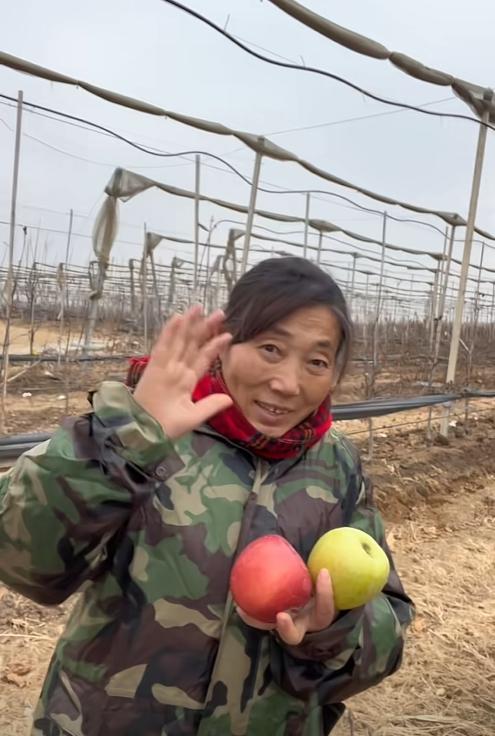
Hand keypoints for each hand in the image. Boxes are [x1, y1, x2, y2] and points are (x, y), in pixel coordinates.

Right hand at [133, 306, 232, 439]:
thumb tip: (229, 399)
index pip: (203, 358)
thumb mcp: (193, 417)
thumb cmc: (165, 428)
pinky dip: (170, 332)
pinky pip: (163, 346)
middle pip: (193, 344)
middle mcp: (177, 370)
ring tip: (199, 307)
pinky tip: (178, 318)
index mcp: (187, 381)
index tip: (228, 334)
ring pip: (180, 341)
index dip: (214, 346)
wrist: (145, 434)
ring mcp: (165, 367)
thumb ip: (210, 406)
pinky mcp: (154, 367)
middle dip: (205, 328)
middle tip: (219, 312)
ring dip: (189, 324)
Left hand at [236, 569, 336, 645]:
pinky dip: (249, 615)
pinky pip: (260, 620)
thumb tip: (337, 533)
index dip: (326, 593)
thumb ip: (323, 569)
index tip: (323, 571)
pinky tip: (239, 604)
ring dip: (259, 622)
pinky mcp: (273, 620)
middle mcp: (302, 625)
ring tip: (244, 610)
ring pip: (268, 630)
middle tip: (280, 615)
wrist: (315, 600)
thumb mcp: (324, 579)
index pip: (325, 609)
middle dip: (286, 628)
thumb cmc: (320, 584)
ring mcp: (287, 625)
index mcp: (320, 615)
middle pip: (294, 635)